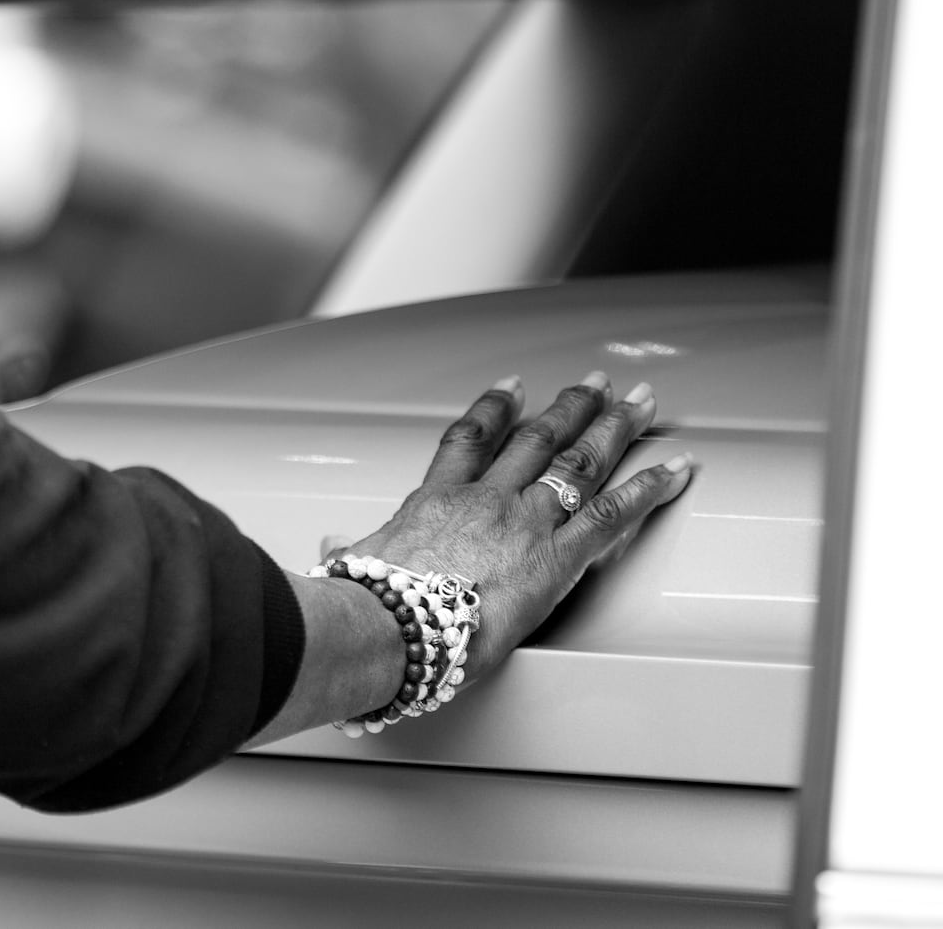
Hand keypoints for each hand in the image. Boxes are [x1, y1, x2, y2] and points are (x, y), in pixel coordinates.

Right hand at [341, 372, 692, 683]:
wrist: (390, 625)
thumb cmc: (368, 603)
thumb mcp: (353, 568)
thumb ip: (351, 555)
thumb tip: (331, 553)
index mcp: (436, 499)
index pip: (470, 439)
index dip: (493, 408)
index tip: (511, 387)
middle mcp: (486, 499)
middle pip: (537, 439)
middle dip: (570, 407)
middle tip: (594, 384)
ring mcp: (524, 522)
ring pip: (580, 461)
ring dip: (616, 427)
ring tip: (640, 404)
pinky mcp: (557, 557)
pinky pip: (614, 513)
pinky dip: (648, 487)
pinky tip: (675, 468)